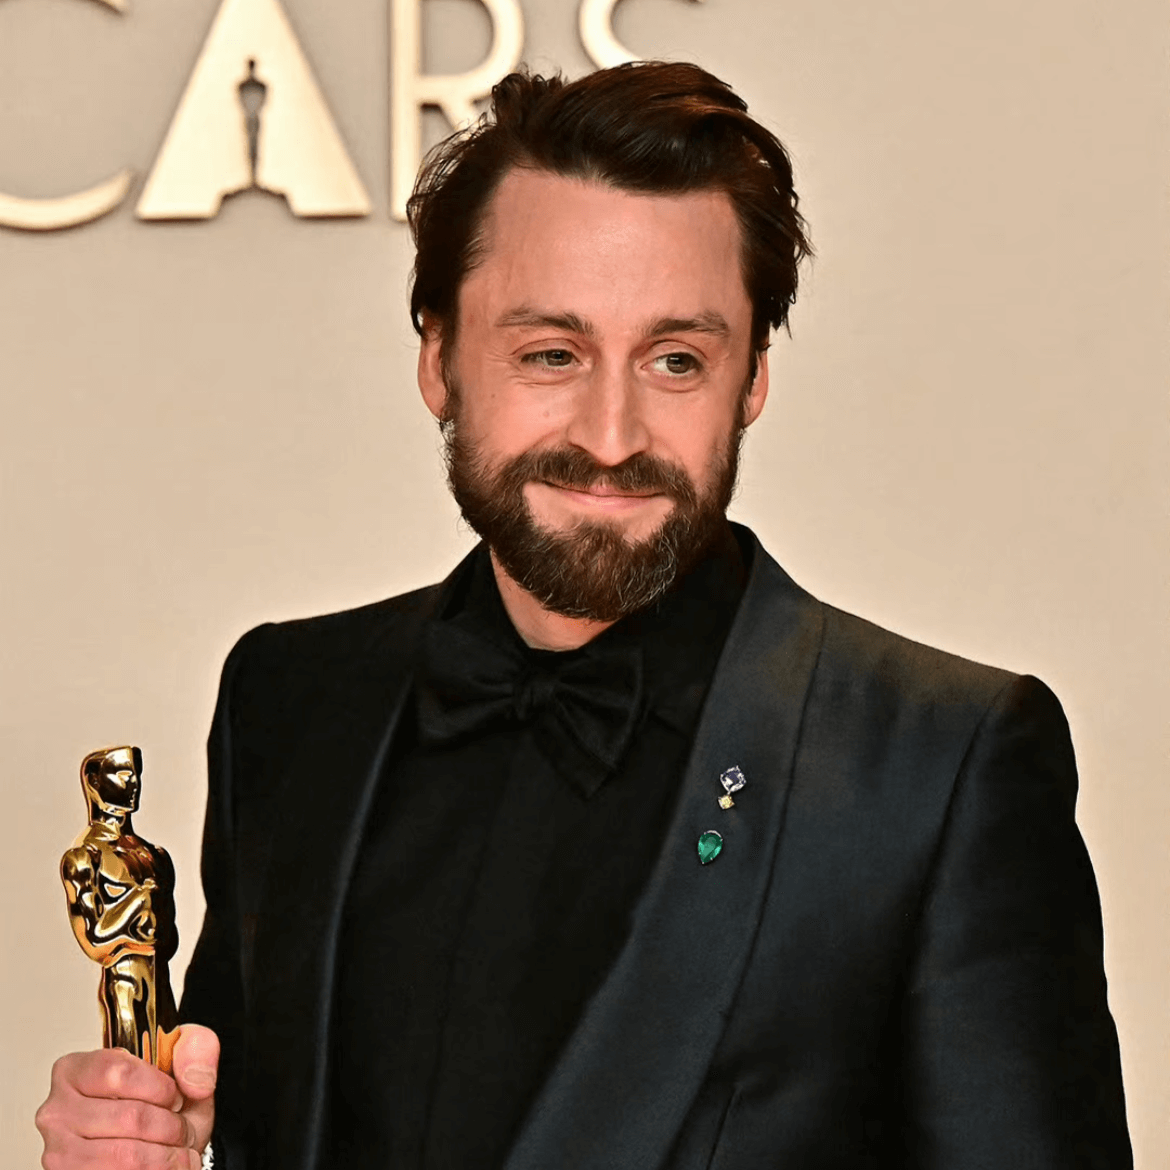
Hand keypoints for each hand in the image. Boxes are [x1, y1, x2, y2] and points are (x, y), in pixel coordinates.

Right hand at [36, 1024, 218, 1168]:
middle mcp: (56, 1112)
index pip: (119, 1073)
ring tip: (179, 1153)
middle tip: (185, 1132)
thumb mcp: (183, 1063)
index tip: (176, 1098)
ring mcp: (58, 1154)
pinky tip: (166, 1168)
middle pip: (130, 1117)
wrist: (153, 1145)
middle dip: (172, 1128)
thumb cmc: (159, 1103)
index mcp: (75, 1070)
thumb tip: (194, 1081)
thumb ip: (196, 1048)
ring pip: (126, 1157)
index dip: (160, 1088)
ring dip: (166, 1157)